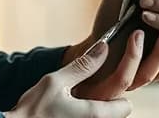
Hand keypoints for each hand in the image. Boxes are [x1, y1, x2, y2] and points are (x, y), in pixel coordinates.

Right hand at [6, 40, 131, 117]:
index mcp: (94, 114)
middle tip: (97, 85)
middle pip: (118, 114)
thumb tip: (104, 48)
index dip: (121, 91)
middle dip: (112, 99)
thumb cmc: (32, 110)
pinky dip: (88, 113)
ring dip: (100, 107)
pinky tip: (74, 105)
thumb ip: (84, 66)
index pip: (126, 106)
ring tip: (83, 95)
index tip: (112, 77)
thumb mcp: (57, 81)